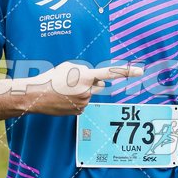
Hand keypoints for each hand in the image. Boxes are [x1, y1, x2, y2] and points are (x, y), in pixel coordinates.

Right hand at [20, 62, 143, 115]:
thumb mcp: (69, 66)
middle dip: (93, 82)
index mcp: (86, 76)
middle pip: (99, 84)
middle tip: (75, 81)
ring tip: (65, 90)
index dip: (127, 72)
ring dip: (82, 90)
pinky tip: (65, 98)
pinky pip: (83, 103)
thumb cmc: (51, 77)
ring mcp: (84, 103)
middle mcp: (88, 90)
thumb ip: (84, 69)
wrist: (37, 96)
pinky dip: (77, 100)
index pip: (110, 73)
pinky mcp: (80, 111)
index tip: (141, 72)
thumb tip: (93, 77)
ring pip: (90, 94)